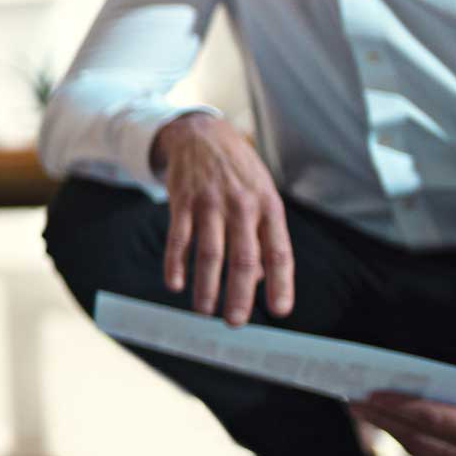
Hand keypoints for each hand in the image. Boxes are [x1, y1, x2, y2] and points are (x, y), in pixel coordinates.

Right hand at [153, 112, 295, 325]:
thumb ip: (261, 236)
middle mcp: (242, 206)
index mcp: (268, 207)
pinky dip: (175, 264)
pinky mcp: (182, 202)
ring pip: (209, 253)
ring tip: (204, 311)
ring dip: (206, 286)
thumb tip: (257, 279)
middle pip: (243, 259)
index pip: (278, 252)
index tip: (280, 311)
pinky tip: (175, 284)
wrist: (202, 133)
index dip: (280, 283)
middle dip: (239, 295)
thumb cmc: (238, 172)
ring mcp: (210, 203)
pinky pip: (178, 238)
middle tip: (235, 322)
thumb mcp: (261, 196)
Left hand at [354, 386, 455, 455]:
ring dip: (386, 426)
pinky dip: (399, 433)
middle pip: (421, 437)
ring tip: (359, 406)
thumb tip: (409, 375)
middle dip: (384, 418)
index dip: (402, 407)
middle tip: (354, 400)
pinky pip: (421, 451)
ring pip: (417, 447)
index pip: (437, 419)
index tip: (373, 395)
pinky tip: (379, 417)